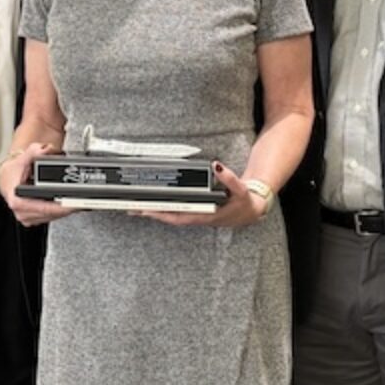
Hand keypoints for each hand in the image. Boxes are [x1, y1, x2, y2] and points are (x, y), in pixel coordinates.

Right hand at [0, 141, 74, 226]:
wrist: (8, 176)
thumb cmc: (14, 171)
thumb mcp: (23, 158)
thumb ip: (34, 151)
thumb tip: (45, 150)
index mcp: (16, 199)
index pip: (40, 208)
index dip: (57, 207)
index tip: (70, 204)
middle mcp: (20, 211)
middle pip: (48, 214)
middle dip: (66, 208)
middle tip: (81, 202)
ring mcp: (26, 217)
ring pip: (51, 217)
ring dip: (64, 211)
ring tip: (77, 202)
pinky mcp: (32, 219)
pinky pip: (49, 217)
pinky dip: (59, 211)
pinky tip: (66, 203)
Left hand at [140, 162, 266, 228]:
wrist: (252, 211)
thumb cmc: (245, 203)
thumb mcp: (240, 191)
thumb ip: (229, 179)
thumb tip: (216, 166)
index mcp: (206, 216)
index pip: (179, 216)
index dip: (162, 214)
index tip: (147, 210)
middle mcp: (199, 217)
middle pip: (170, 217)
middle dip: (151, 214)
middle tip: (132, 208)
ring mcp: (197, 216)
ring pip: (172, 215)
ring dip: (155, 212)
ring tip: (136, 207)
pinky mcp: (197, 212)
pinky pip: (177, 211)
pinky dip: (164, 209)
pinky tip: (154, 205)